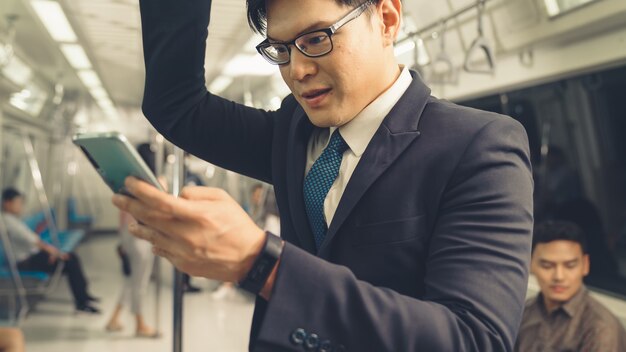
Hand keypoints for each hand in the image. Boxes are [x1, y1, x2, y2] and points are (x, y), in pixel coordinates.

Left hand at [112, 177, 265, 282]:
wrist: (249, 258)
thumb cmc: (238, 227)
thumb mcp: (222, 199)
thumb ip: (196, 193)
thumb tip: (176, 194)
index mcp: (198, 215)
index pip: (160, 200)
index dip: (141, 190)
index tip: (129, 182)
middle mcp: (187, 234)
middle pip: (148, 217)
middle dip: (129, 205)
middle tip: (118, 197)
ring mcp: (183, 252)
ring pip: (150, 236)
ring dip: (137, 225)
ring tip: (130, 218)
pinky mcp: (183, 264)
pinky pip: (161, 251)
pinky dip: (154, 241)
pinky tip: (152, 236)